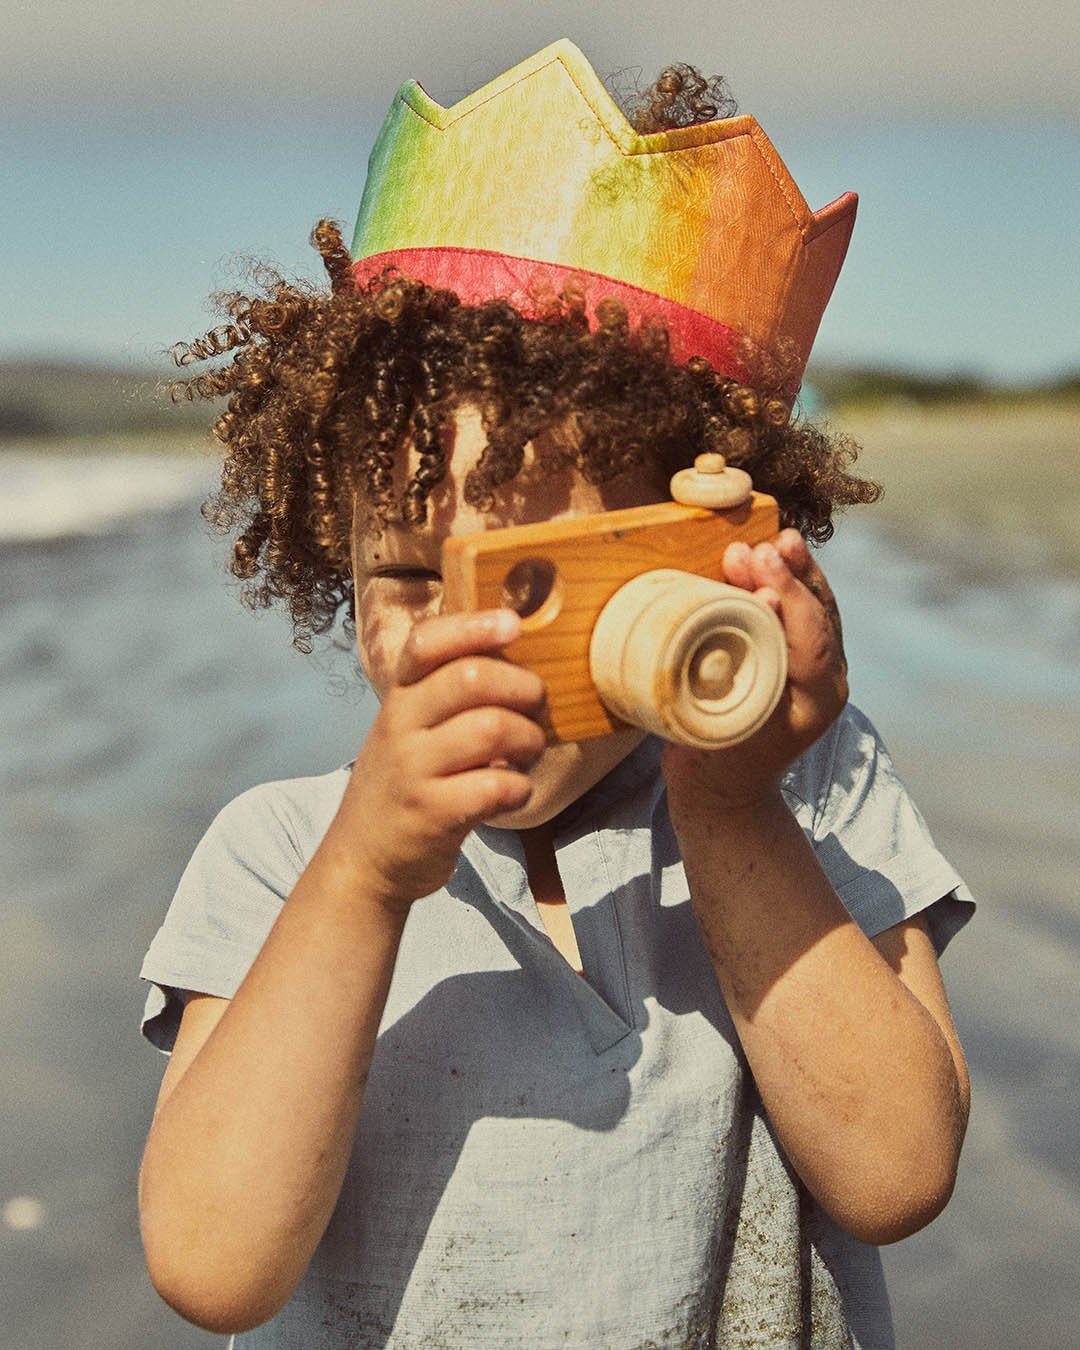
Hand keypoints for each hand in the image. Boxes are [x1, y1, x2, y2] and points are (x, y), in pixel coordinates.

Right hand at [330, 610, 546, 909]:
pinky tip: (513, 792)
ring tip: (527, 752)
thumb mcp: (407, 732)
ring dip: (528, 738)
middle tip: (536, 705)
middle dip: (522, 686)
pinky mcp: (431, 814)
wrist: (362, 863)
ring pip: (491, 728)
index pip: (426, 643)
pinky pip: (495, 786)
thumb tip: (515, 657)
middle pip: (470, 678)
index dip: (473, 626)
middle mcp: (399, 727)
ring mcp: (413, 771)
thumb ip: (445, 696)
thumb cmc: (403, 787)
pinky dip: (519, 787)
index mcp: (398, 699)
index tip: (512, 624)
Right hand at [662, 529, 847, 815]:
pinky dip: (782, 586)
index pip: (812, 633)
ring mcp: (813, 671)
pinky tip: (763, 561)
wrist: (720, 793)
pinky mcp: (794, 661)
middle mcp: (826, 681)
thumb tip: (759, 605)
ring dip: (791, 573)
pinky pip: (797, 616)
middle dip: (790, 574)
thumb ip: (741, 667)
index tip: (760, 558)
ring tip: (767, 542)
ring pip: (813, 609)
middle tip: (759, 544)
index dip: (789, 591)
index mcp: (817, 699)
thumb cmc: (715, 761)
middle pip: (818, 614)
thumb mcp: (721, 718)